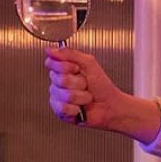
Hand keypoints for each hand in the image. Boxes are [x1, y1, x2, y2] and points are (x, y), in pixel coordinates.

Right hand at [44, 47, 160, 142]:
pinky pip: (63, 108)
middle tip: (85, 85)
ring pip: (64, 94)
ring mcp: (58, 97)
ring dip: (81, 96)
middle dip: (78, 82)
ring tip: (85, 97)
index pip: (51, 63)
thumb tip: (50, 50)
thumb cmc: (101, 86)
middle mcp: (58, 83)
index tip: (77, 68)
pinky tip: (80, 108)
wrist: (109, 105)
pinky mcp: (60, 111)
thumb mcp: (89, 63)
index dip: (65, 66)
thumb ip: (70, 54)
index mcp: (63, 69)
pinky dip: (76, 108)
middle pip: (59, 79)